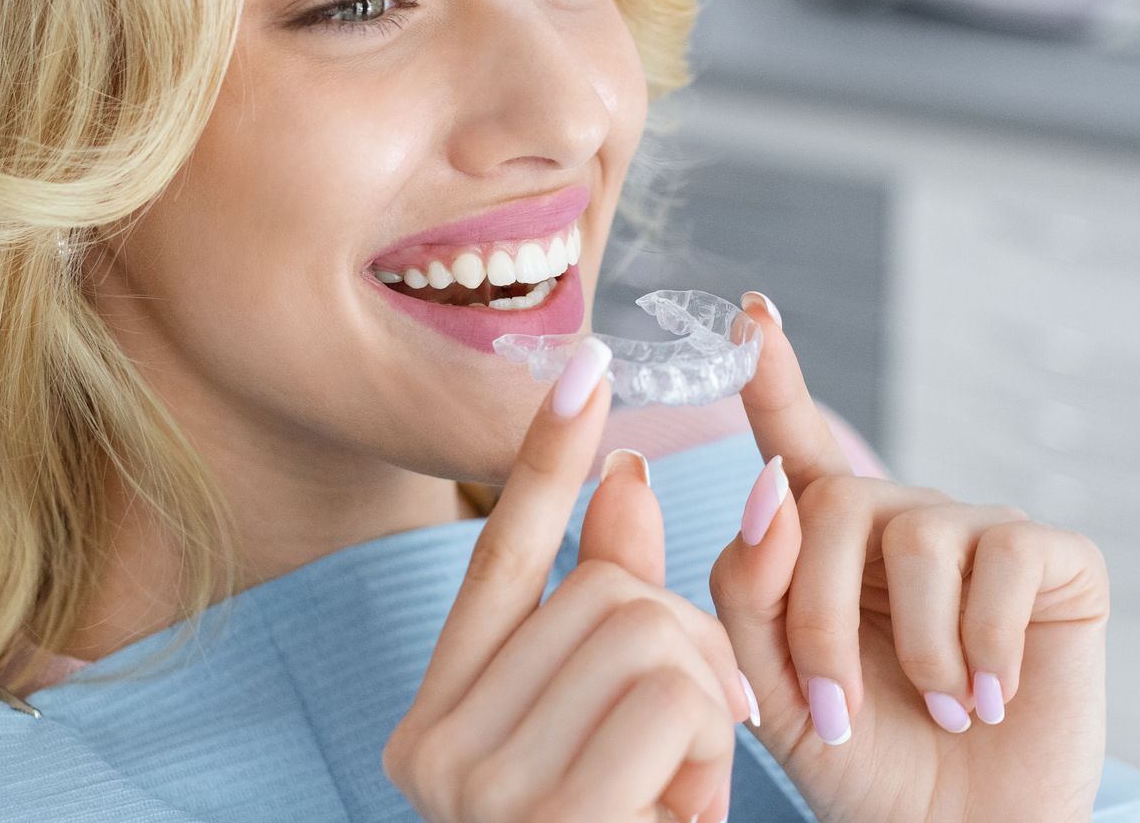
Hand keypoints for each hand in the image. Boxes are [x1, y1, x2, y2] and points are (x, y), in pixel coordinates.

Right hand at [385, 338, 754, 821]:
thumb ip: (609, 616)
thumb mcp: (613, 740)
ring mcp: (477, 788)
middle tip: (685, 750)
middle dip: (687, 651)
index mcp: (437, 723)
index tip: (588, 363)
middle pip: (608, 594)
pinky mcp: (544, 815)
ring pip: (650, 633)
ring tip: (673, 799)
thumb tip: (628, 474)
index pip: (501, 558)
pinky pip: (674, 699)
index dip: (549, 458)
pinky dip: (707, 756)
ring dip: (704, 710)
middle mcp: (432, 748)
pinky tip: (676, 818)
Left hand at [709, 294, 1108, 822]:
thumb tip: (769, 490)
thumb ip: (750, 589)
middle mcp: (901, 522)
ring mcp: (980, 533)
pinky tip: (990, 696)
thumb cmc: (867, 765)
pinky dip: (985, 645)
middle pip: (835, 506)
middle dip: (820, 620)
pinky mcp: (1054, 559)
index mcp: (826, 545)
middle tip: (840, 715)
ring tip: (936, 710)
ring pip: (915, 536)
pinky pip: (1004, 561)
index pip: (794, 445)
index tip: (751, 312)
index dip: (773, 377)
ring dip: (914, 649)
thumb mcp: (775, 688)